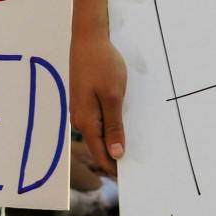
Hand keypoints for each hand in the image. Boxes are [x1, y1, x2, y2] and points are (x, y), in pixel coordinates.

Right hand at [70, 34, 127, 176]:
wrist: (88, 39)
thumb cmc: (102, 65)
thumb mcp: (113, 97)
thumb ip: (114, 126)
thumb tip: (115, 153)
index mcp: (86, 121)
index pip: (100, 153)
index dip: (114, 167)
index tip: (130, 177)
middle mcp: (79, 118)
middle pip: (98, 145)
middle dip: (115, 155)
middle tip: (136, 162)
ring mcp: (79, 109)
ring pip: (97, 132)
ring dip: (113, 139)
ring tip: (131, 145)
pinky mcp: (83, 100)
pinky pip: (96, 120)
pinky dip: (109, 126)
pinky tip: (121, 123)